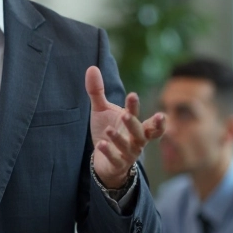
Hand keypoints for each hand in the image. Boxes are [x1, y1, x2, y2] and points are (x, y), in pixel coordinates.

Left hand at [85, 66, 164, 187]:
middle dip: (134, 124)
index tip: (132, 95)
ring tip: (108, 130)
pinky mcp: (117, 164)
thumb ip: (97, 91)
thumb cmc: (108, 130)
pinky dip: (109, 152)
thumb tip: (92, 68)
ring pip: (128, 147)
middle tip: (126, 115)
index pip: (138, 114)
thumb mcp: (101, 110)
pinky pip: (116, 160)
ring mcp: (128, 153)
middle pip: (140, 132)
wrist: (104, 159)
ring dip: (120, 139)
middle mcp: (135, 139)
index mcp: (135, 124)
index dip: (135, 106)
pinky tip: (101, 145)